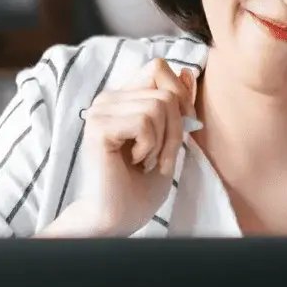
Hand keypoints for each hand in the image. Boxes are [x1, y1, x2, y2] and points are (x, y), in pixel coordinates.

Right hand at [60, 58, 197, 236]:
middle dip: (176, 129)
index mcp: (123, 98)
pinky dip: (150, 147)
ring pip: (159, 106)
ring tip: (146, 161)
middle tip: (159, 157)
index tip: (179, 131)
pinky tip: (135, 162)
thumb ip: (176, 106)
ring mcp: (100, 111)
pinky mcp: (98, 127)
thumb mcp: (170, 139)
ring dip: (163, 142)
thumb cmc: (140, 186)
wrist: (117, 218)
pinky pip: (144, 121)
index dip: (179, 97)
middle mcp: (108, 99)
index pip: (158, 68)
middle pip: (165, 91)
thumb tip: (188, 72)